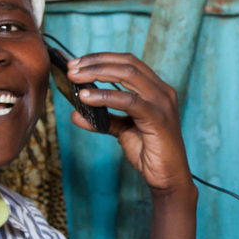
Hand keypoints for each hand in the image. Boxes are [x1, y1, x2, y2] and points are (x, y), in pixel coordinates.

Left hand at [66, 52, 193, 194]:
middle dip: (96, 62)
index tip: (77, 63)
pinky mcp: (158, 118)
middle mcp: (162, 91)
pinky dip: (105, 96)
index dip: (102, 58)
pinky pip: (128, 101)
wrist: (168, 179)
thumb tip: (76, 114)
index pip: (128, 62)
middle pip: (127, 63)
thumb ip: (103, 120)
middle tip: (71, 68)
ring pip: (128, 75)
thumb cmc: (150, 153)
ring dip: (98, 73)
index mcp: (156, 90)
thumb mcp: (122, 132)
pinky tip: (87, 98)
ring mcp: (162, 103)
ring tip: (75, 78)